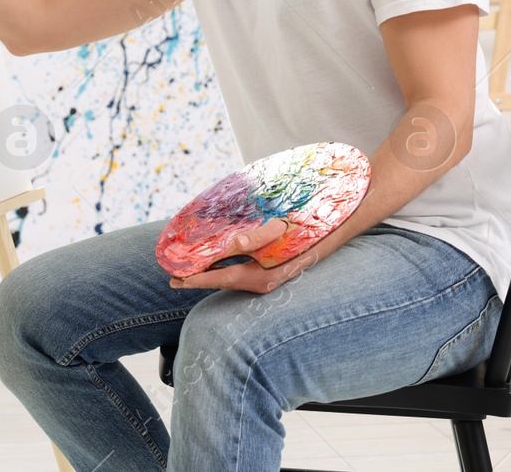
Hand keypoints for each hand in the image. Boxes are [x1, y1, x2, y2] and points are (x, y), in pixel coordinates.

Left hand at [168, 218, 321, 293]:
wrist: (335, 230)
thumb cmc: (306, 228)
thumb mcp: (281, 229)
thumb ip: (258, 236)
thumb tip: (236, 242)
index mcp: (263, 275)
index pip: (222, 278)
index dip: (197, 278)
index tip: (175, 279)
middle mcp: (264, 281)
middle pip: (224, 281)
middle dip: (199, 278)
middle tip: (174, 276)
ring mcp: (268, 278)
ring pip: (233, 277)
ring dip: (212, 272)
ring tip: (191, 268)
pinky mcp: (272, 271)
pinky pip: (243, 272)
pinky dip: (226, 267)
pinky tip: (218, 260)